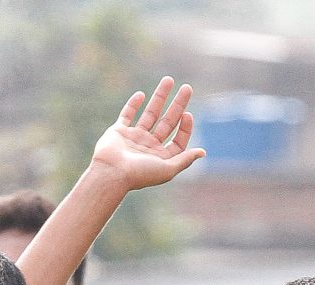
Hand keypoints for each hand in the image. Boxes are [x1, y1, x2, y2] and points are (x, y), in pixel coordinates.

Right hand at [89, 77, 203, 190]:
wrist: (111, 173)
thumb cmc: (139, 174)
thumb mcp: (168, 169)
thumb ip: (184, 160)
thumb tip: (203, 152)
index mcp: (160, 158)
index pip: (178, 140)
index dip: (185, 128)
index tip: (188, 114)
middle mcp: (148, 147)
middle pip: (167, 122)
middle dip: (178, 105)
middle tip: (188, 87)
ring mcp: (133, 138)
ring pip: (150, 114)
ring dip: (160, 97)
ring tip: (169, 80)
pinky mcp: (118, 132)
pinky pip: (127, 115)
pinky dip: (133, 104)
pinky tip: (141, 94)